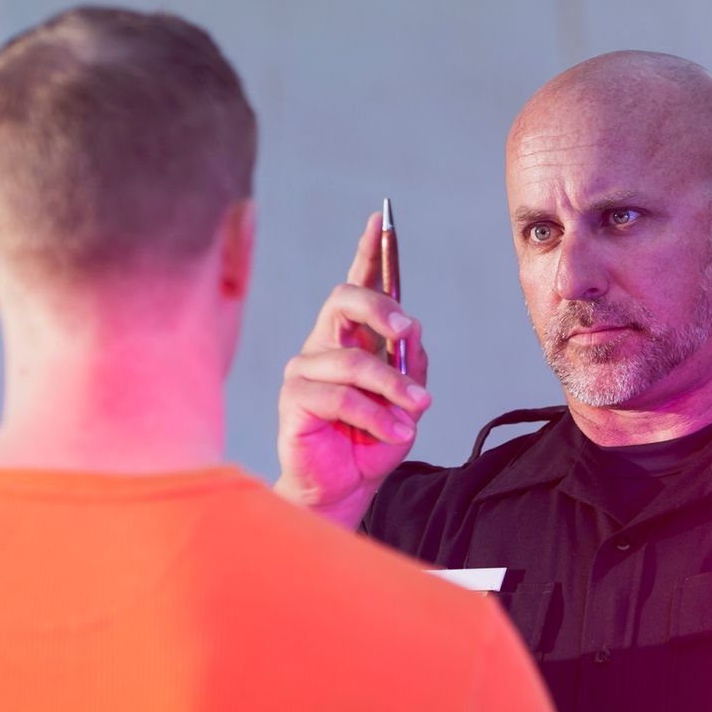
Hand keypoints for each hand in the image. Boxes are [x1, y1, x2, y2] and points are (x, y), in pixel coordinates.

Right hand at [275, 211, 431, 528]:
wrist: (345, 491)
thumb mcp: (406, 400)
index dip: (368, 252)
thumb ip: (410, 363)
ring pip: (354, 360)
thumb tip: (411, 327)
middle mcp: (323, 344)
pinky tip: (396, 432)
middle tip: (405, 332)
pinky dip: (376, 416)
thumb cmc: (372, 443)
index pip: (358, 285)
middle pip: (344, 300)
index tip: (380, 220)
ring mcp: (305, 369)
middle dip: (380, 308)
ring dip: (393, 386)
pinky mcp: (294, 399)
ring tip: (417, 410)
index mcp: (350, 337)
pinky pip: (342, 398)